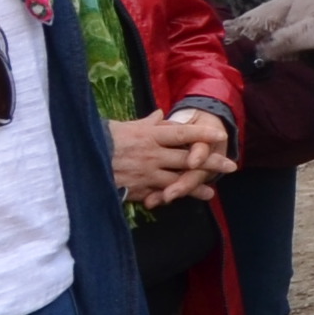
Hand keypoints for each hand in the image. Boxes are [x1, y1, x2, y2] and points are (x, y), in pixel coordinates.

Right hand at [104, 111, 230, 205]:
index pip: (181, 134)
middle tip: (231, 166)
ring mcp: (145, 174)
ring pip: (177, 181)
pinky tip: (181, 201)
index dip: (202, 135)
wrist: (81, 161)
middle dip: (210, 163)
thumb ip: (147, 123)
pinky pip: (158, 195)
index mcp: (149, 136)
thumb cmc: (103, 139)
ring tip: (211, 193)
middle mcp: (151, 155)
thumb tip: (162, 113)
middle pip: (186, 160)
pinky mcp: (137, 190)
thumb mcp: (125, 126)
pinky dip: (170, 198)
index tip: (221, 135)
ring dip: (195, 188)